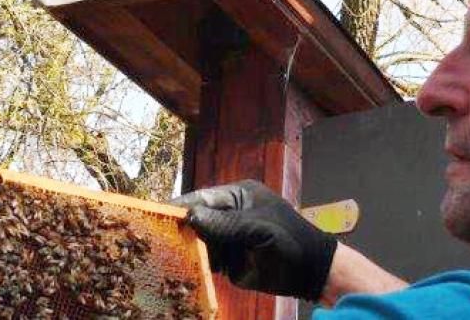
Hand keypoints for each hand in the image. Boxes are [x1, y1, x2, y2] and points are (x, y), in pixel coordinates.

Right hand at [171, 180, 336, 300]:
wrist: (309, 272)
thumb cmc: (289, 241)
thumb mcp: (258, 229)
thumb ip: (226, 224)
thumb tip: (191, 216)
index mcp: (238, 197)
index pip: (203, 197)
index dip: (182, 205)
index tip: (159, 213)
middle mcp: (229, 214)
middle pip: (197, 219)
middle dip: (183, 229)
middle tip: (161, 237)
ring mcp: (228, 237)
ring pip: (199, 241)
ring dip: (190, 249)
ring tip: (172, 255)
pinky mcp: (228, 260)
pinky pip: (207, 260)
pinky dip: (199, 264)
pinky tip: (188, 268)